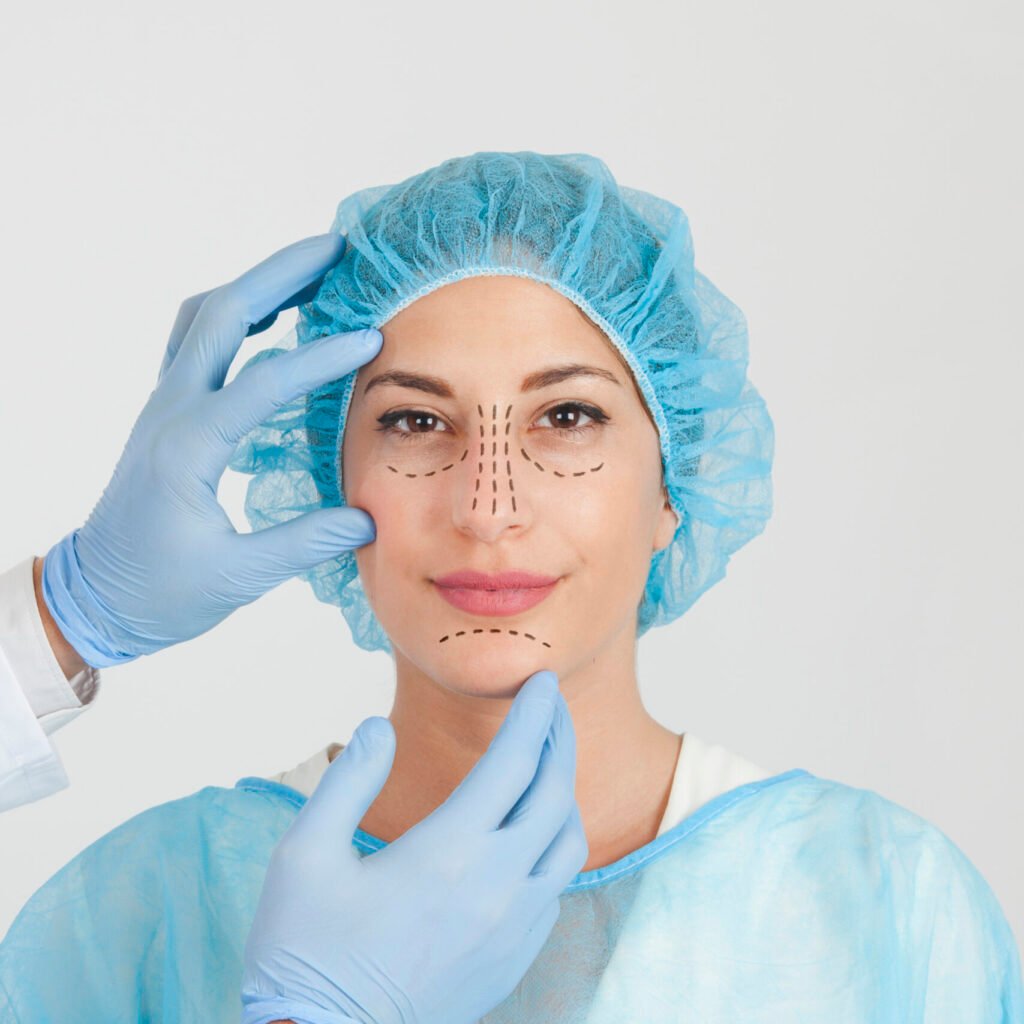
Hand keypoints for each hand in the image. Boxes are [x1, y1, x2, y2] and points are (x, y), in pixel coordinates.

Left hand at [40, 233, 382, 667]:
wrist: (97, 595)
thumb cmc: (159, 591)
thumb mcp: (237, 576)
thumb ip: (305, 542)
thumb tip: (368, 517)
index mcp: (189, 447)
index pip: (262, 382)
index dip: (320, 357)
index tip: (372, 339)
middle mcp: (171, 410)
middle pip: (221, 314)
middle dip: (279, 274)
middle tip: (337, 249)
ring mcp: (164, 404)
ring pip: (203, 317)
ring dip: (255, 285)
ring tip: (312, 270)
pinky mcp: (167, 411)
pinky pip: (195, 339)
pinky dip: (235, 313)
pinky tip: (270, 316)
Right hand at [241, 670, 587, 1023]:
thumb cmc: (305, 954)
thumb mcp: (303, 856)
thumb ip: (345, 781)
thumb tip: (378, 729)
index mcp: (448, 851)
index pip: (514, 762)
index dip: (534, 714)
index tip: (543, 681)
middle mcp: (496, 886)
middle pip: (554, 793)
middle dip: (559, 738)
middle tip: (553, 707)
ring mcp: (512, 927)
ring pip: (567, 843)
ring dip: (564, 793)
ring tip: (548, 764)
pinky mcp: (513, 960)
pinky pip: (555, 888)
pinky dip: (555, 845)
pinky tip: (533, 834)